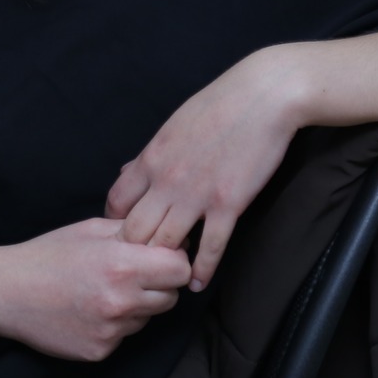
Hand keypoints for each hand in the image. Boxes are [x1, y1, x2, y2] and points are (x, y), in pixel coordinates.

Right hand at [0, 218, 192, 361]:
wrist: (7, 292)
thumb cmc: (48, 255)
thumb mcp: (92, 230)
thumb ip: (133, 233)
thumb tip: (169, 237)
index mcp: (122, 265)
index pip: (180, 269)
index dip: (175, 261)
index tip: (160, 258)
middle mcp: (121, 301)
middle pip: (171, 298)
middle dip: (159, 285)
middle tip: (132, 275)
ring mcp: (110, 331)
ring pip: (147, 318)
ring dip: (136, 306)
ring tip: (103, 291)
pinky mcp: (99, 351)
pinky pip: (123, 336)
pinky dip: (114, 325)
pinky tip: (88, 311)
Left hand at [106, 47, 305, 291]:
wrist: (262, 95)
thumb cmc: (219, 105)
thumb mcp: (172, 126)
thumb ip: (149, 155)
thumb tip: (127, 172)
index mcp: (151, 158)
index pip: (115, 203)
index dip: (115, 225)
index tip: (125, 237)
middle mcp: (166, 180)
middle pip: (133, 232)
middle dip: (135, 251)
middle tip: (143, 263)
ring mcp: (196, 194)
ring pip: (165, 244)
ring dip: (165, 263)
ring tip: (167, 275)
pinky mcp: (227, 203)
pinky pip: (210, 248)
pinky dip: (200, 270)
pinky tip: (196, 282)